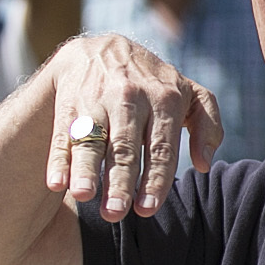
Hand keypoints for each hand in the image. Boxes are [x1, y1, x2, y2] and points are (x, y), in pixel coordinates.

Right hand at [44, 34, 223, 218]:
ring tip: (83, 196)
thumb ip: (208, 126)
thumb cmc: (154, 86)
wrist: (102, 51)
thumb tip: (203, 164)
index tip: (147, 210)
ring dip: (86, 168)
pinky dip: (59, 158)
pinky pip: (62, 133)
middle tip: (115, 213)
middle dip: (120, 181)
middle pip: (124, 146)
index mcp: (164, 98)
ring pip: (92, 138)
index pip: (161, 146)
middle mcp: (130, 96)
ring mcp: (97, 99)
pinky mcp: (69, 103)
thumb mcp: (189, 94)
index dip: (154, 179)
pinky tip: (56, 183)